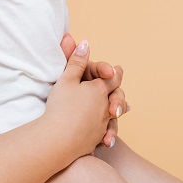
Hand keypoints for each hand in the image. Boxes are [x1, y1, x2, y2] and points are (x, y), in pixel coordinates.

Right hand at [45, 39, 120, 158]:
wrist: (59, 139)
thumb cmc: (61, 106)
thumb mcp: (66, 79)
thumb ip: (76, 61)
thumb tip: (85, 43)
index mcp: (99, 89)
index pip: (112, 77)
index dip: (114, 71)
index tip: (117, 68)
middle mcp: (105, 106)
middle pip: (117, 95)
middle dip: (118, 89)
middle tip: (120, 86)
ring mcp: (103, 123)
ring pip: (114, 114)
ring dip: (118, 109)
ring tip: (123, 110)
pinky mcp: (96, 138)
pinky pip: (106, 130)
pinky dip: (110, 128)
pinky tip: (111, 131)